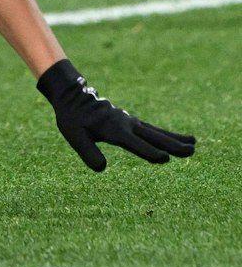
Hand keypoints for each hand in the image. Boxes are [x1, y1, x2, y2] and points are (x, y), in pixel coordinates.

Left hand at [37, 59, 195, 171]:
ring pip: (156, 132)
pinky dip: (166, 134)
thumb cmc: (72, 119)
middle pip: (153, 137)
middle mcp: (126, 124)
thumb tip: (101, 168)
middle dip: (172, 145)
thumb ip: (87, 151)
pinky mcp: (132, 122)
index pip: (135, 143)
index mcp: (113, 129)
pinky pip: (152, 129)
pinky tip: (178, 139)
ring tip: (193, 144)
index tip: (166, 159)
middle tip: (191, 151)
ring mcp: (131, 122)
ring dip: (174, 139)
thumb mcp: (74, 135)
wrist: (73, 97)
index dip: (148, 152)